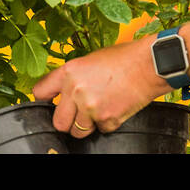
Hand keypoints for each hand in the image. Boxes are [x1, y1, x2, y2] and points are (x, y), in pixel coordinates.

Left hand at [32, 36, 172, 138]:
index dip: (45, 99)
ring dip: (87, 124)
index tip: (50, 102)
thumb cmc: (123, 58)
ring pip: (78, 131)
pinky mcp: (107, 119)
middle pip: (58, 122)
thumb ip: (73, 77)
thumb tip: (62, 92)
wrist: (148, 65)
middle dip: (67, 120)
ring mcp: (91, 107)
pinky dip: (106, 123)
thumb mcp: (90, 59)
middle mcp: (76, 90)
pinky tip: (114, 107)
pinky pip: (100, 130)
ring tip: (100, 108)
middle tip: (77, 113)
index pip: (40, 92)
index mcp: (69, 72)